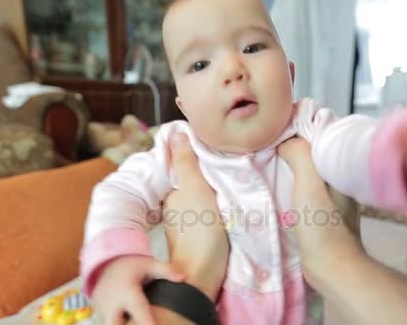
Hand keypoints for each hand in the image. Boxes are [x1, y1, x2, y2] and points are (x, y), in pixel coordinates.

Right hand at [92, 255, 183, 324]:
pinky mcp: (98, 313)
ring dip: (121, 324)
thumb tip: (183, 278)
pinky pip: (107, 322)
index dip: (146, 321)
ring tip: (135, 319)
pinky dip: (117, 322)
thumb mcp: (150, 264)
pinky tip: (128, 319)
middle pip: (114, 324)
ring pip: (110, 324)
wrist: (107, 264)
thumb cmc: (133, 266)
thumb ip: (166, 271)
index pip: (138, 309)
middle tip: (144, 323)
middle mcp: (112, 302)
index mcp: (128, 290)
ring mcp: (102, 309)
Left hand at [162, 132, 228, 300]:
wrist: (204, 275)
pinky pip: (209, 213)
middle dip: (209, 173)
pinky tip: (232, 204)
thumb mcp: (194, 189)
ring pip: (202, 197)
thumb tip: (176, 132)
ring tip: (235, 180)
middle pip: (194, 182)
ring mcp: (187, 223)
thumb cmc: (198, 230)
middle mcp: (176, 206)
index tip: (218, 148)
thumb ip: (186, 162)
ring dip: (215, 190)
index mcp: (171, 193)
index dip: (199, 157)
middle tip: (232, 163)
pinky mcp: (200, 236)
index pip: (185, 167)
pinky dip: (218, 206)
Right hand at [277, 137, 363, 289]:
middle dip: (292, 149)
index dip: (298, 132)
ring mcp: (332, 199)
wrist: (331, 268)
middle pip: (313, 155)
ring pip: (308, 173)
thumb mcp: (309, 182)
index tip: (276, 131)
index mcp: (340, 168)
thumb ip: (300, 155)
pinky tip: (277, 190)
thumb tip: (285, 142)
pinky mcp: (322, 215)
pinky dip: (291, 187)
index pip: (320, 138)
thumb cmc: (322, 225)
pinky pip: (305, 192)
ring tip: (267, 165)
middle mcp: (339, 180)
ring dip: (289, 169)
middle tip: (266, 147)